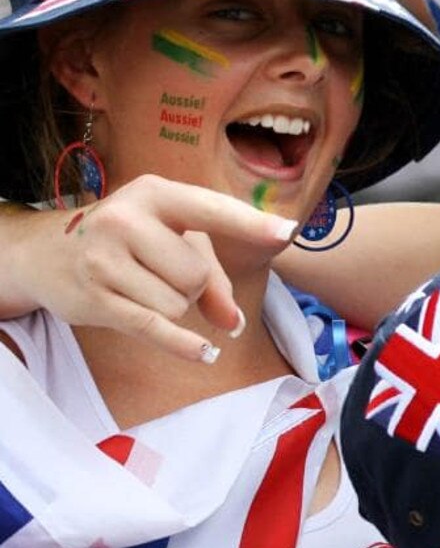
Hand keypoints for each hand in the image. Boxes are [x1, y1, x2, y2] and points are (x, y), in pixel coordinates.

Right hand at [2, 175, 296, 361]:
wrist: (44, 251)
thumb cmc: (128, 238)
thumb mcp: (172, 238)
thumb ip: (213, 276)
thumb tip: (235, 324)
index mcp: (154, 194)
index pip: (211, 209)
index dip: (251, 223)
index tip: (287, 232)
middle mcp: (125, 220)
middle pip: (197, 274)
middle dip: (193, 283)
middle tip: (163, 271)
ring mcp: (104, 260)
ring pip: (179, 304)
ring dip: (176, 306)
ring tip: (144, 286)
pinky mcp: (94, 299)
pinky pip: (155, 329)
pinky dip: (183, 344)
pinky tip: (205, 353)